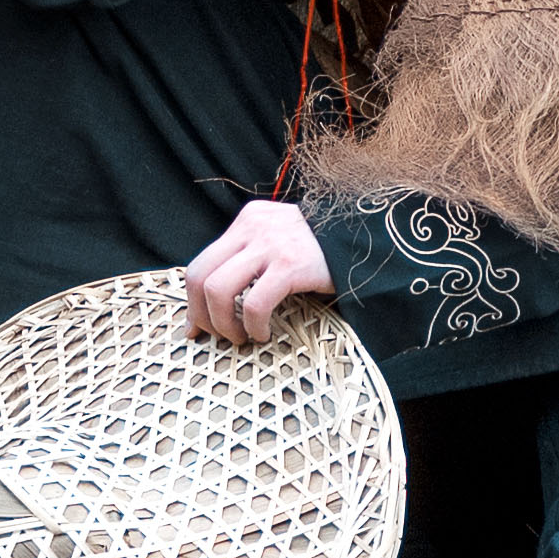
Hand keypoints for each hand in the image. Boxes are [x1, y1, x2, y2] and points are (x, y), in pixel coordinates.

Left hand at [181, 199, 336, 345]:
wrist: (367, 238)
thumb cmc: (321, 249)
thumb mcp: (279, 239)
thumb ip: (250, 257)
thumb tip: (214, 301)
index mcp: (247, 220)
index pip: (201, 262)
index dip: (191, 300)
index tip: (196, 326)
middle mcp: (252, 227)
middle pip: (199, 275)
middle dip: (200, 314)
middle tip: (215, 336)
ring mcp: (271, 244)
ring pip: (218, 289)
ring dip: (223, 323)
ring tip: (240, 337)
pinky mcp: (290, 265)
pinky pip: (254, 303)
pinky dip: (253, 326)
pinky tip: (264, 334)